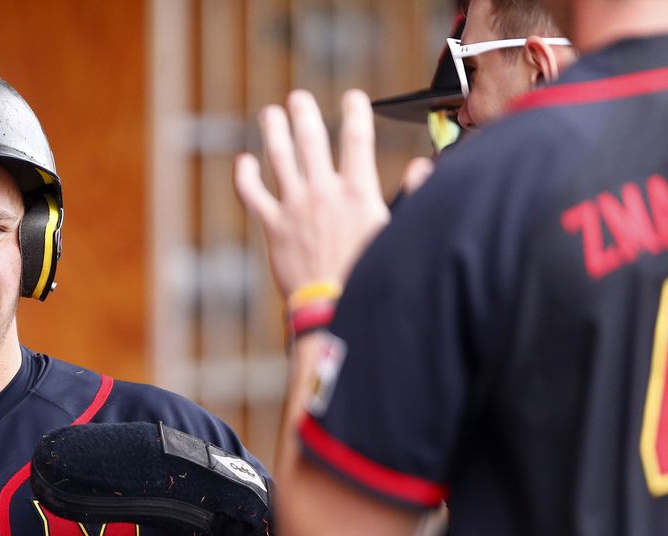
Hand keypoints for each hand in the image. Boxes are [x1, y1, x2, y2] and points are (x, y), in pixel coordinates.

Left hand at [234, 89, 390, 300]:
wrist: (333, 306)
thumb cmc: (368, 274)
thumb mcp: (396, 232)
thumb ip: (411, 195)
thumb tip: (422, 167)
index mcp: (357, 191)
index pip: (357, 139)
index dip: (356, 112)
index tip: (353, 97)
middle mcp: (323, 192)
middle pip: (311, 139)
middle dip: (304, 113)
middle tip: (298, 98)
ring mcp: (294, 207)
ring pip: (279, 158)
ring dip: (274, 131)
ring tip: (271, 114)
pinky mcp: (273, 227)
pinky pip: (252, 194)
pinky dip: (246, 176)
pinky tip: (244, 162)